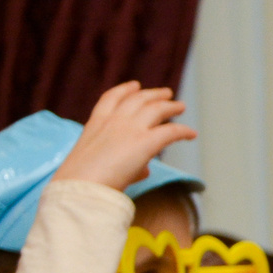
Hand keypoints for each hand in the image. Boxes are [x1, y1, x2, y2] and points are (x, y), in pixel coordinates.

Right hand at [53, 82, 196, 190]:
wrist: (81, 186)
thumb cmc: (83, 181)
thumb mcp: (95, 164)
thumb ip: (121, 162)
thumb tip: (145, 170)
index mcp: (96, 124)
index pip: (110, 99)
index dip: (125, 90)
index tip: (134, 86)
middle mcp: (114, 121)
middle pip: (137, 100)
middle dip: (152, 95)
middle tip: (165, 94)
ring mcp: (130, 129)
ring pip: (156, 109)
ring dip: (170, 106)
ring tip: (180, 106)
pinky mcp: (145, 142)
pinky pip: (171, 131)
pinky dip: (183, 131)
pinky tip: (191, 134)